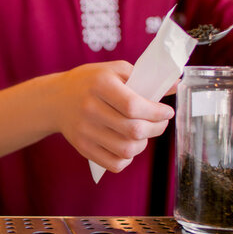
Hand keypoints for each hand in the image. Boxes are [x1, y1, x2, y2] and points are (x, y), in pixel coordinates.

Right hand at [49, 61, 174, 172]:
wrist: (55, 99)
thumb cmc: (90, 82)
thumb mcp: (114, 70)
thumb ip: (145, 77)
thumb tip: (177, 85)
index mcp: (100, 84)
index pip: (134, 106)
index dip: (157, 112)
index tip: (166, 112)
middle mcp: (90, 108)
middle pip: (133, 130)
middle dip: (156, 128)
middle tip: (160, 123)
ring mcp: (84, 130)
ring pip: (126, 150)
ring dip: (143, 144)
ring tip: (144, 134)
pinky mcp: (82, 147)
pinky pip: (113, 163)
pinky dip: (128, 158)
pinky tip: (128, 145)